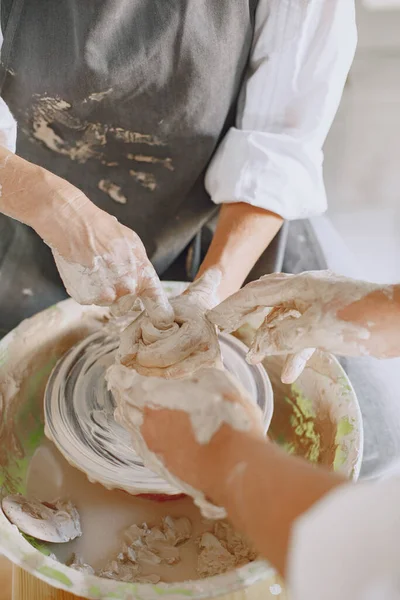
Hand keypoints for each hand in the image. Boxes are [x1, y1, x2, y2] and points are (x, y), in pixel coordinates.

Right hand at [51, 205, 172, 325]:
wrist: (75, 227)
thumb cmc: (104, 231)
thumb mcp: (133, 245)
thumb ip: (140, 268)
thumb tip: (142, 279)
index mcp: (143, 276)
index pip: (158, 304)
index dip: (161, 315)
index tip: (163, 322)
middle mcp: (128, 290)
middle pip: (126, 304)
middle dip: (119, 293)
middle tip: (108, 272)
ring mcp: (106, 296)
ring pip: (106, 301)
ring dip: (101, 290)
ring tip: (95, 268)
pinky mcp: (86, 298)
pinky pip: (89, 298)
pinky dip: (86, 288)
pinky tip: (84, 270)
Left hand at [107, 366, 264, 498]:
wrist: (236, 467)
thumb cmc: (227, 419)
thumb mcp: (216, 381)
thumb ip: (198, 377)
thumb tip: (192, 380)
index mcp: (154, 399)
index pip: (127, 384)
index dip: (120, 376)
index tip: (114, 371)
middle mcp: (148, 426)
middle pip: (127, 408)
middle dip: (123, 397)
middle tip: (120, 390)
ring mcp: (155, 450)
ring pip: (134, 431)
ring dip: (130, 419)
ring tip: (125, 412)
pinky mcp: (166, 470)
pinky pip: (147, 449)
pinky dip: (144, 439)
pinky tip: (149, 439)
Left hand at [117, 268, 222, 377]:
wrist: (204, 310)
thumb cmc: (176, 310)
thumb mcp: (152, 313)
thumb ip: (132, 334)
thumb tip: (123, 360)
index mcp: (197, 333)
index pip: (164, 356)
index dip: (144, 356)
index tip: (137, 349)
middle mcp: (208, 353)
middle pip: (167, 371)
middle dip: (147, 366)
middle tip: (140, 354)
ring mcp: (211, 366)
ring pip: (172, 379)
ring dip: (154, 372)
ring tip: (149, 358)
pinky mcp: (210, 374)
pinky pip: (180, 380)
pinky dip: (164, 375)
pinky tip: (158, 365)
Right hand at [208, 271, 395, 381]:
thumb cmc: (359, 319)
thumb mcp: (314, 329)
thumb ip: (281, 337)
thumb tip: (258, 347)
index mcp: (299, 285)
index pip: (256, 293)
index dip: (232, 306)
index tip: (213, 318)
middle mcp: (305, 291)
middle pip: (267, 300)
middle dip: (245, 316)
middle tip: (226, 328)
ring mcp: (318, 306)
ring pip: (285, 320)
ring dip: (270, 338)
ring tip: (255, 357)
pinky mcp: (330, 322)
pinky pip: (304, 335)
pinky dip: (295, 352)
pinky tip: (289, 373)